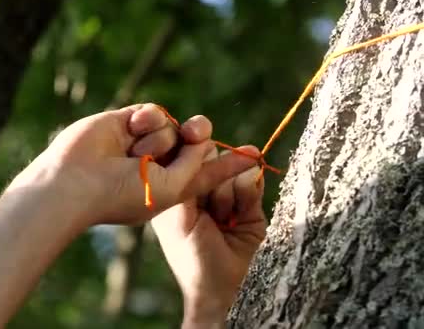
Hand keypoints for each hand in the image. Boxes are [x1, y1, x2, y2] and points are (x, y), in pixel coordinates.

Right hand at [11, 103, 256, 226]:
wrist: (77, 181)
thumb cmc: (124, 195)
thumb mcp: (173, 189)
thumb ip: (195, 165)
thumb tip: (202, 138)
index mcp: (171, 188)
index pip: (207, 173)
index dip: (230, 164)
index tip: (256, 155)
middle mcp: (158, 165)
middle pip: (193, 142)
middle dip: (197, 137)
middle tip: (195, 133)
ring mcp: (141, 144)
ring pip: (172, 127)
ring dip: (159, 138)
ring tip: (135, 153)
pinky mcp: (126, 123)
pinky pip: (154, 112)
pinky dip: (148, 120)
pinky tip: (129, 132)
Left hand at [152, 156, 266, 327]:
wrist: (228, 290)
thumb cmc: (193, 257)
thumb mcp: (176, 219)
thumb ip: (184, 182)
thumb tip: (196, 147)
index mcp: (175, 191)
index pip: (181, 154)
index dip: (187, 144)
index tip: (192, 137)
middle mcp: (200, 189)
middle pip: (208, 156)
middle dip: (209, 175)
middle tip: (205, 205)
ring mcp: (227, 194)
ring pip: (231, 169)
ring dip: (225, 196)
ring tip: (220, 222)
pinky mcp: (250, 202)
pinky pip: (251, 181)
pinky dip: (246, 195)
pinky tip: (236, 218)